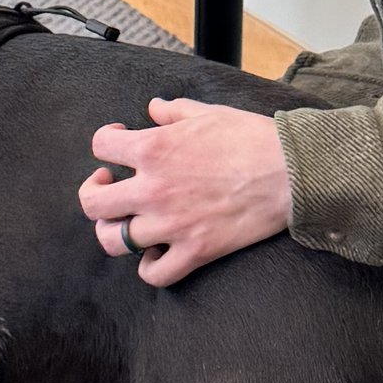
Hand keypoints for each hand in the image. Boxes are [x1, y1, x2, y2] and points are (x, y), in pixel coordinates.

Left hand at [78, 95, 291, 287]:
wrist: (289, 172)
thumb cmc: (251, 137)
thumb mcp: (208, 112)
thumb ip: (173, 111)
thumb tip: (153, 108)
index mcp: (154, 149)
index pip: (100, 147)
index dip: (106, 141)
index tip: (120, 141)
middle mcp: (154, 189)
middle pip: (93, 203)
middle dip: (95, 192)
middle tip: (111, 184)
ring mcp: (172, 225)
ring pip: (114, 241)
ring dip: (116, 230)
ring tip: (128, 221)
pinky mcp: (196, 251)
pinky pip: (154, 274)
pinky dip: (148, 266)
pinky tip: (156, 252)